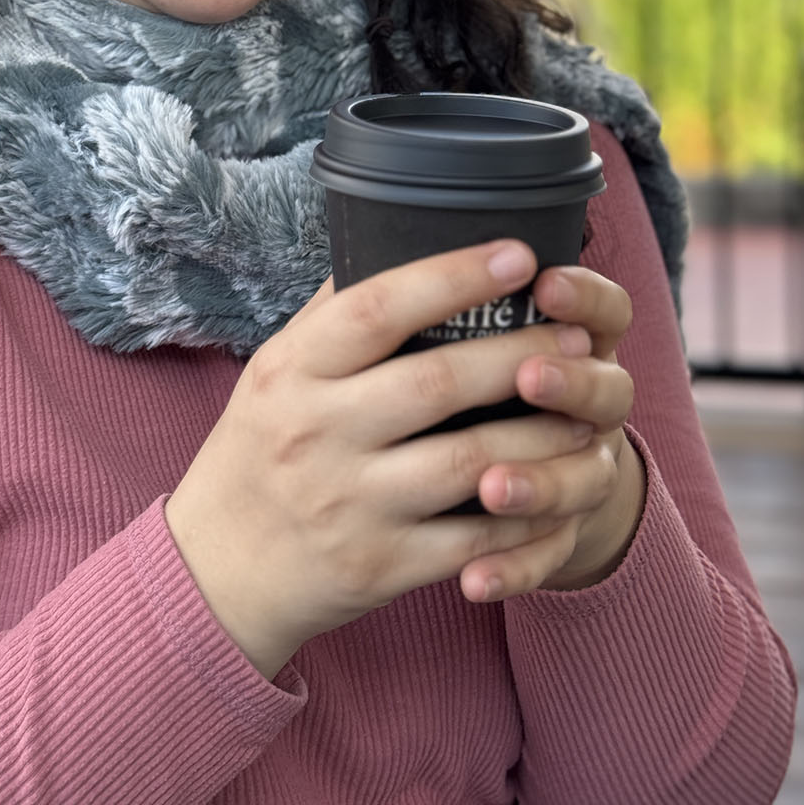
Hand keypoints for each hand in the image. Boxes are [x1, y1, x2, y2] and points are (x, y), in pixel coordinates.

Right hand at [165, 240, 608, 678]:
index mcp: (293, 370)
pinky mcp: (380, 566)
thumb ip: (335, 314)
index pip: (377, 308)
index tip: (518, 255)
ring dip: (542, 434)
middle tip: (579, 337)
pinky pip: (474, 539)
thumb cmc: (259, 448)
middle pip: (438, 382)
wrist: (218, 569)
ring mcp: (350, 503)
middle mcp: (317, 432)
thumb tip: (396, 236)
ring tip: (586, 410)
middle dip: (522, 354)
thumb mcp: (275, 370)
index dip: (452, 277)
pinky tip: (560, 486)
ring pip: (471, 461)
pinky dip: (527, 514)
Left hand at [461, 261, 643, 602]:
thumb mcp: (434, 337)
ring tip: (491, 486)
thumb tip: (375, 236)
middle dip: (567, 381)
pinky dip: (512, 568)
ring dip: (539, 480)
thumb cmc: (432, 382)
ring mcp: (577, 469)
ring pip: (583, 475)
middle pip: (607, 388)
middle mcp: (587, 399)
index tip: (541, 280)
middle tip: (529, 375)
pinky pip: (547, 556)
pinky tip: (474, 581)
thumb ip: (428, 297)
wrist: (453, 482)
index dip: (583, 293)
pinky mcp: (553, 535)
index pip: (603, 307)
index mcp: (568, 336)